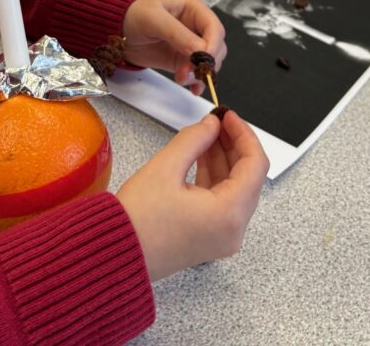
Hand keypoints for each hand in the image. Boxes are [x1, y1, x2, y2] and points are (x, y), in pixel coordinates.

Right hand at [117, 110, 268, 280]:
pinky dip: (214, 176)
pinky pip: (222, 201)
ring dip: (223, 158)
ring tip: (206, 132)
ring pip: (235, 188)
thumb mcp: (166, 167)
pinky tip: (201, 154)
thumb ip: (194, 139)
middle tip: (216, 120)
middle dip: (234, 144)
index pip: (255, 165)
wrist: (113, 254)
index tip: (227, 115)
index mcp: (229, 214)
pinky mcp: (209, 238)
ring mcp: (222, 237)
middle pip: (248, 177)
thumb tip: (212, 124)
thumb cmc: (137, 218)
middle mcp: (233, 230)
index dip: (244, 134)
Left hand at [122, 0, 225, 91]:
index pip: (215, 29)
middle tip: (190, 70)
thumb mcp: (155, 19)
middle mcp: (195, 28)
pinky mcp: (181, 62)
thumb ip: (178, 33)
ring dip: (199, 74)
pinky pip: (196, 74)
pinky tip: (192, 88)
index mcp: (194, 10)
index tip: (205, 59)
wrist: (116, 30)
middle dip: (205, 62)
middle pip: (216, 48)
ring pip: (208, 64)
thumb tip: (200, 49)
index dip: (214, 44)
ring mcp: (189, 46)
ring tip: (181, 77)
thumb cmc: (134, 14)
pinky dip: (197, 82)